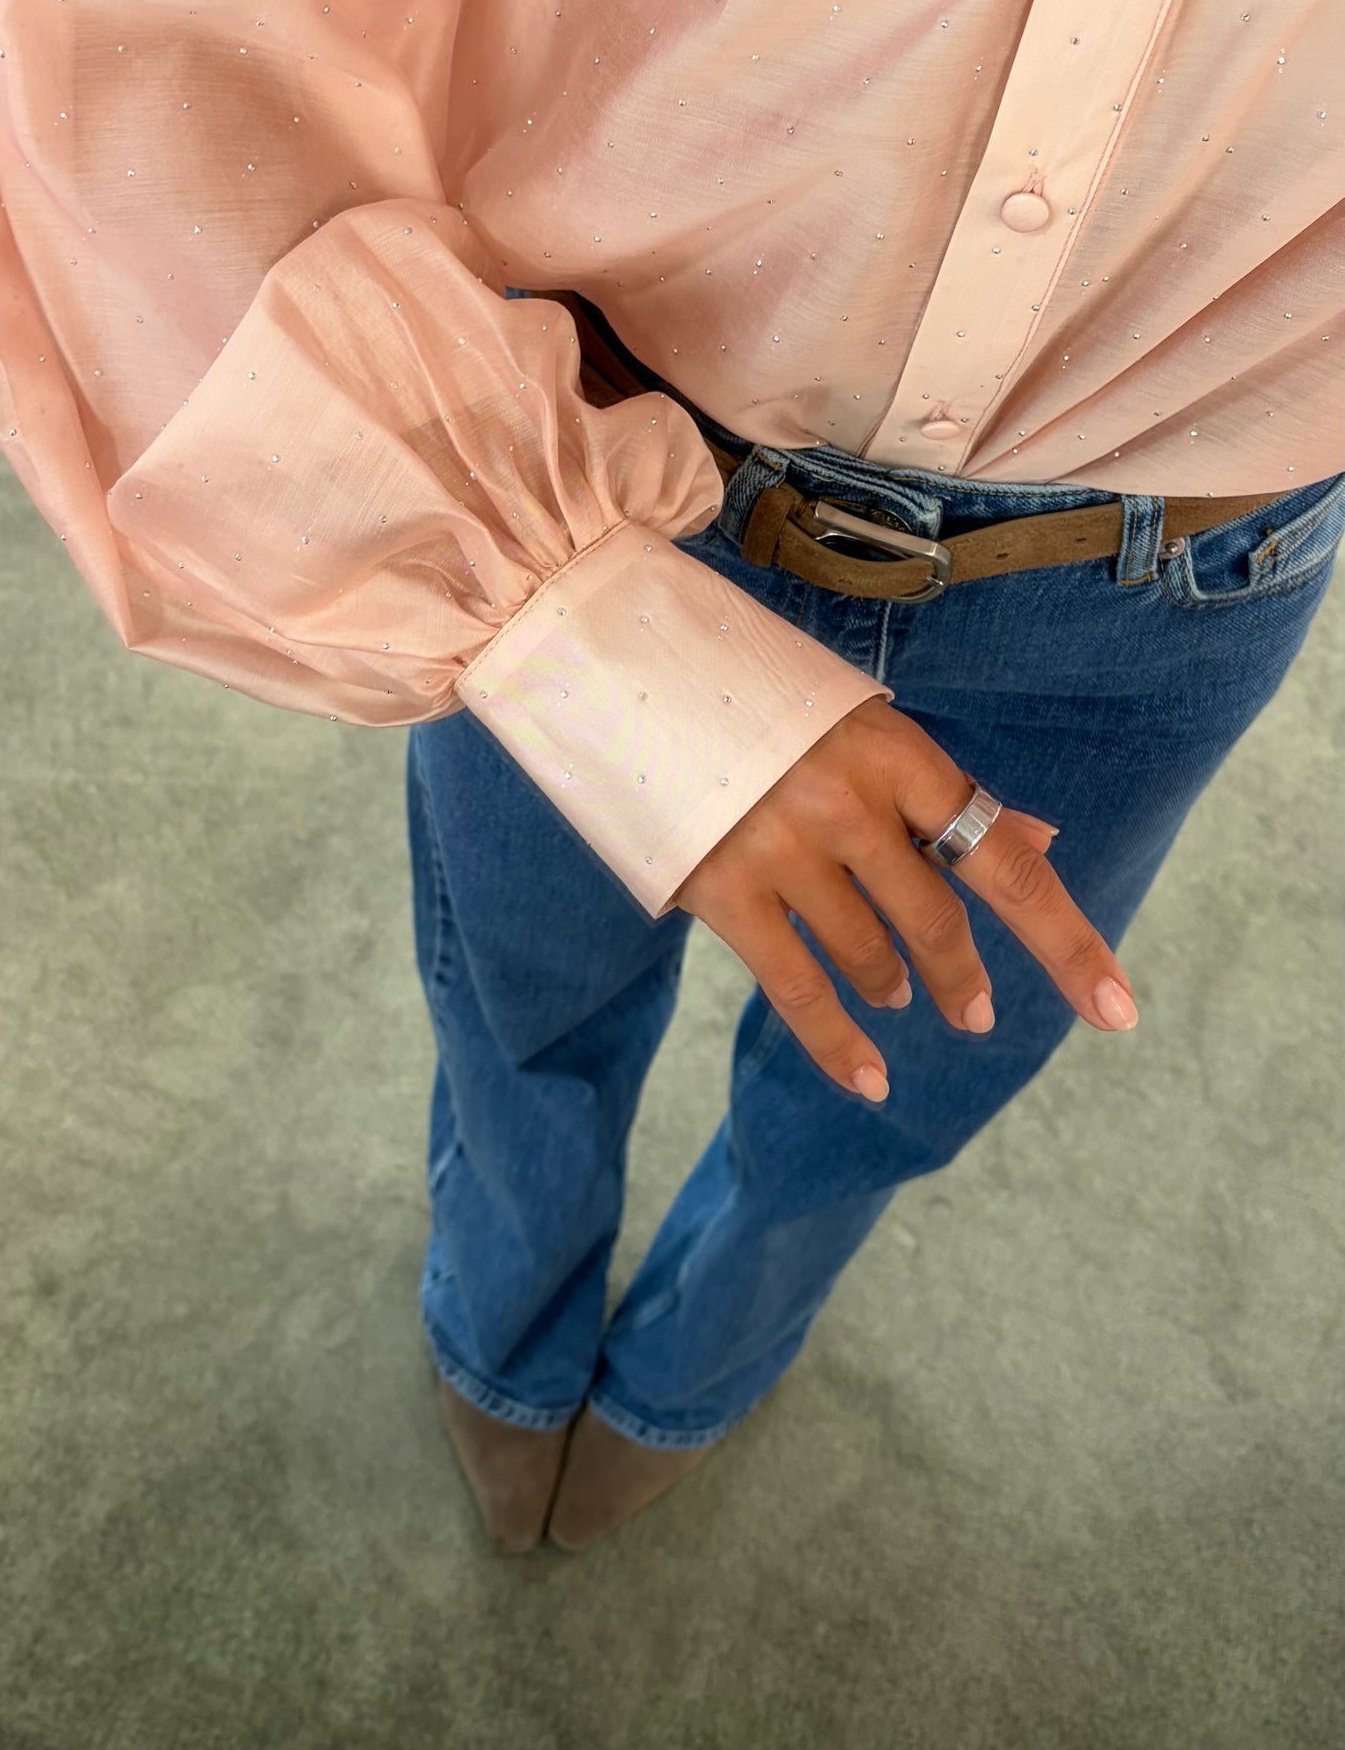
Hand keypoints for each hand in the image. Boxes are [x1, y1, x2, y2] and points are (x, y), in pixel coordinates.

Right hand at [675, 697, 1136, 1103]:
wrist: (630, 673)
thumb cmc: (766, 703)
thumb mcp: (865, 727)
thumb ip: (946, 793)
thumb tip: (1042, 836)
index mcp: (897, 753)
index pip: (1006, 862)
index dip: (1067, 942)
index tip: (1118, 1010)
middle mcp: (847, 803)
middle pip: (935, 919)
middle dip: (962, 976)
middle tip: (975, 1014)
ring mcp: (782, 848)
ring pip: (870, 955)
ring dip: (895, 985)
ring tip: (898, 992)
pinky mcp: (722, 887)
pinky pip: (797, 989)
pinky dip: (838, 1042)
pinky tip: (869, 1076)